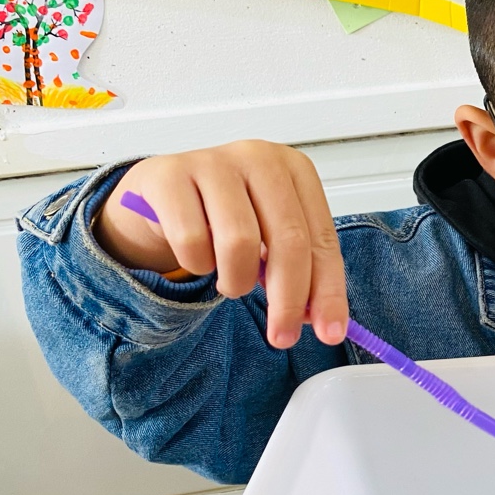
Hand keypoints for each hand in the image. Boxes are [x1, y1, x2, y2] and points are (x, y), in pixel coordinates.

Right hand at [93, 142, 347, 348]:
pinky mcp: (170, 175)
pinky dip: (197, 264)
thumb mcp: (270, 237)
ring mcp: (213, 162)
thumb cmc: (226, 215)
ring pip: (240, 244)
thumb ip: (299, 270)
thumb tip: (321, 318)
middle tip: (282, 336)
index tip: (331, 333)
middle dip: (288, 300)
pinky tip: (199, 257)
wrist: (164, 193)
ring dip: (237, 281)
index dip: (328, 292)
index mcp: (295, 170)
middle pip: (288, 242)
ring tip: (231, 283)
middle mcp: (259, 158)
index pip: (322, 240)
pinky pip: (192, 242)